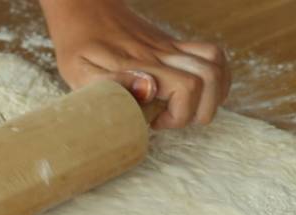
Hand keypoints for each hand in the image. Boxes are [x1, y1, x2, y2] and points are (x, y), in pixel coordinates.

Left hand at [40, 0, 229, 128]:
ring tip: (189, 110)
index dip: (178, 116)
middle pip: (208, 78)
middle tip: (172, 119)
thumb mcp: (81, 72)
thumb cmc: (78, 46)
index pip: (186, 88)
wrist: (84, 9)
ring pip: (216, 64)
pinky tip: (200, 94)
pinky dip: (217, 78)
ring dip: (213, 95)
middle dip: (199, 111)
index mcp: (141, 65)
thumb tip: (148, 91)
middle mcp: (162, 54)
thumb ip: (113, 83)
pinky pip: (212, 54)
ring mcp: (171, 47)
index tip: (155, 122)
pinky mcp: (173, 44)